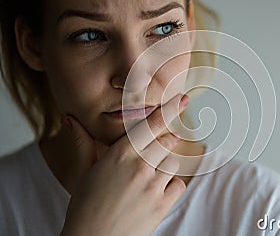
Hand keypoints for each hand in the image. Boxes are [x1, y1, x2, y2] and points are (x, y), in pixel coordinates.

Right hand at [60, 94, 188, 235]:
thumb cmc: (85, 206)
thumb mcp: (82, 172)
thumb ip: (82, 143)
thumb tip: (70, 119)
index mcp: (120, 153)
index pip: (151, 124)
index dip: (169, 109)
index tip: (183, 99)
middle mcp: (139, 165)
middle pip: (166, 141)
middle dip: (164, 142)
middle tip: (157, 150)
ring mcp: (153, 185)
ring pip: (173, 162)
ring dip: (165, 166)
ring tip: (148, 178)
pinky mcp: (162, 204)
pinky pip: (179, 185)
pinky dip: (171, 186)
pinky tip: (155, 192)